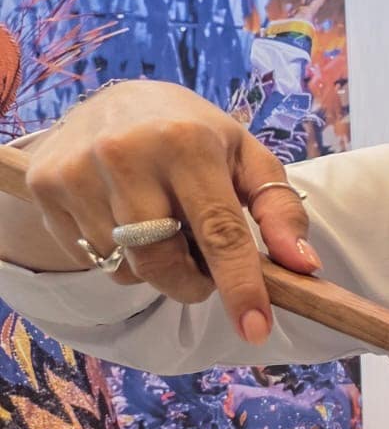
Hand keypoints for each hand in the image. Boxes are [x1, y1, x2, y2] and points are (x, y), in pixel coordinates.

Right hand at [22, 79, 319, 342]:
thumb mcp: (248, 159)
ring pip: (124, 267)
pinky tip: (124, 218)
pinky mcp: (45, 184)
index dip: (241, 285)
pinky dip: (118, 256)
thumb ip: (280, 212)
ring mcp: (78, 169)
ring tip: (163, 225)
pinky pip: (90, 258)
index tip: (257, 329)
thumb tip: (303, 266)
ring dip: (154, 268)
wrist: (117, 100)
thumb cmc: (197, 137)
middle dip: (191, 284)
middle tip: (203, 269)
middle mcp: (127, 152)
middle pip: (163, 261)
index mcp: (187, 142)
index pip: (220, 231)